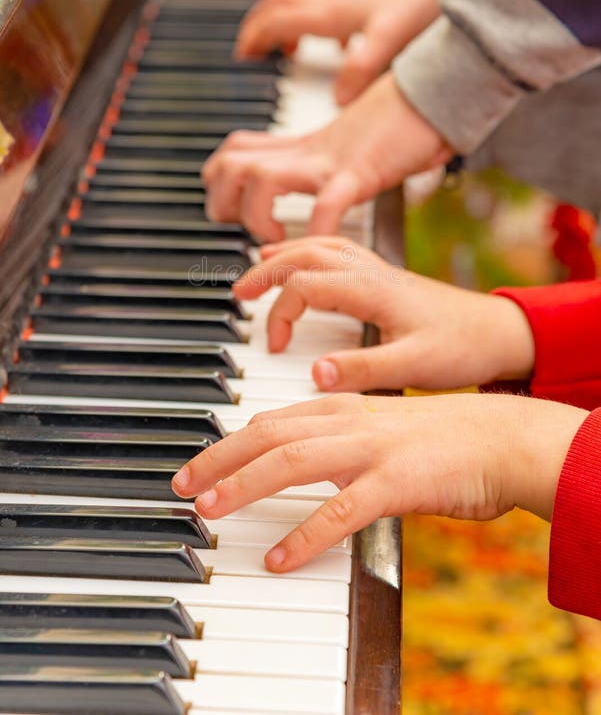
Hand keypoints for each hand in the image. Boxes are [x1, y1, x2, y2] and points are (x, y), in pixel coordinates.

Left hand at [171, 393, 586, 572]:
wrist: (501, 436)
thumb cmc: (441, 436)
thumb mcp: (378, 426)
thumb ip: (336, 437)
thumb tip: (297, 457)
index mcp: (342, 407)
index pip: (269, 420)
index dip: (227, 442)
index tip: (197, 464)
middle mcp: (347, 422)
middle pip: (267, 435)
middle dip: (217, 459)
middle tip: (181, 486)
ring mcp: (370, 450)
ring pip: (291, 462)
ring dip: (243, 485)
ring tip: (209, 510)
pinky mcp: (396, 482)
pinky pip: (340, 512)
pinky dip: (305, 536)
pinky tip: (279, 558)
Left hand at [202, 73, 452, 240]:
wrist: (437, 91)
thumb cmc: (401, 123)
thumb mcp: (349, 144)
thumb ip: (330, 161)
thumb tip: (326, 189)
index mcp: (302, 146)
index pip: (233, 153)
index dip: (219, 183)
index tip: (232, 213)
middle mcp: (307, 150)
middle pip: (231, 164)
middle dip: (223, 202)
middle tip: (246, 230)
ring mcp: (330, 159)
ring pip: (261, 178)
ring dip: (257, 216)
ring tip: (275, 239)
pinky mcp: (360, 171)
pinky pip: (327, 202)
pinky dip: (315, 228)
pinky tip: (317, 242)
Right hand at [234, 236, 536, 391]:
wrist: (502, 333)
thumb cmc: (463, 348)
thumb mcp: (414, 366)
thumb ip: (363, 370)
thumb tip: (315, 373)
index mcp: (372, 289)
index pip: (305, 285)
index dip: (280, 312)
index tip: (276, 346)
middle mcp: (371, 272)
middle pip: (305, 253)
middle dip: (266, 269)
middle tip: (239, 293)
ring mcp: (378, 271)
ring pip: (320, 245)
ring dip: (284, 253)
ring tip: (258, 269)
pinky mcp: (385, 278)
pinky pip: (337, 250)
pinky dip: (309, 252)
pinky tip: (305, 266)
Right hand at [235, 0, 446, 104]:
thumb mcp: (389, 38)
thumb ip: (361, 68)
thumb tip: (338, 100)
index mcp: (329, 13)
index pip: (275, 21)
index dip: (253, 38)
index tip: (242, 58)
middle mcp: (332, 1)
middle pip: (278, 4)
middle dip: (258, 25)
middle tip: (251, 50)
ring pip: (300, 1)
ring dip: (284, 20)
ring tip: (287, 48)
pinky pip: (329, 5)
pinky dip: (320, 21)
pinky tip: (338, 41)